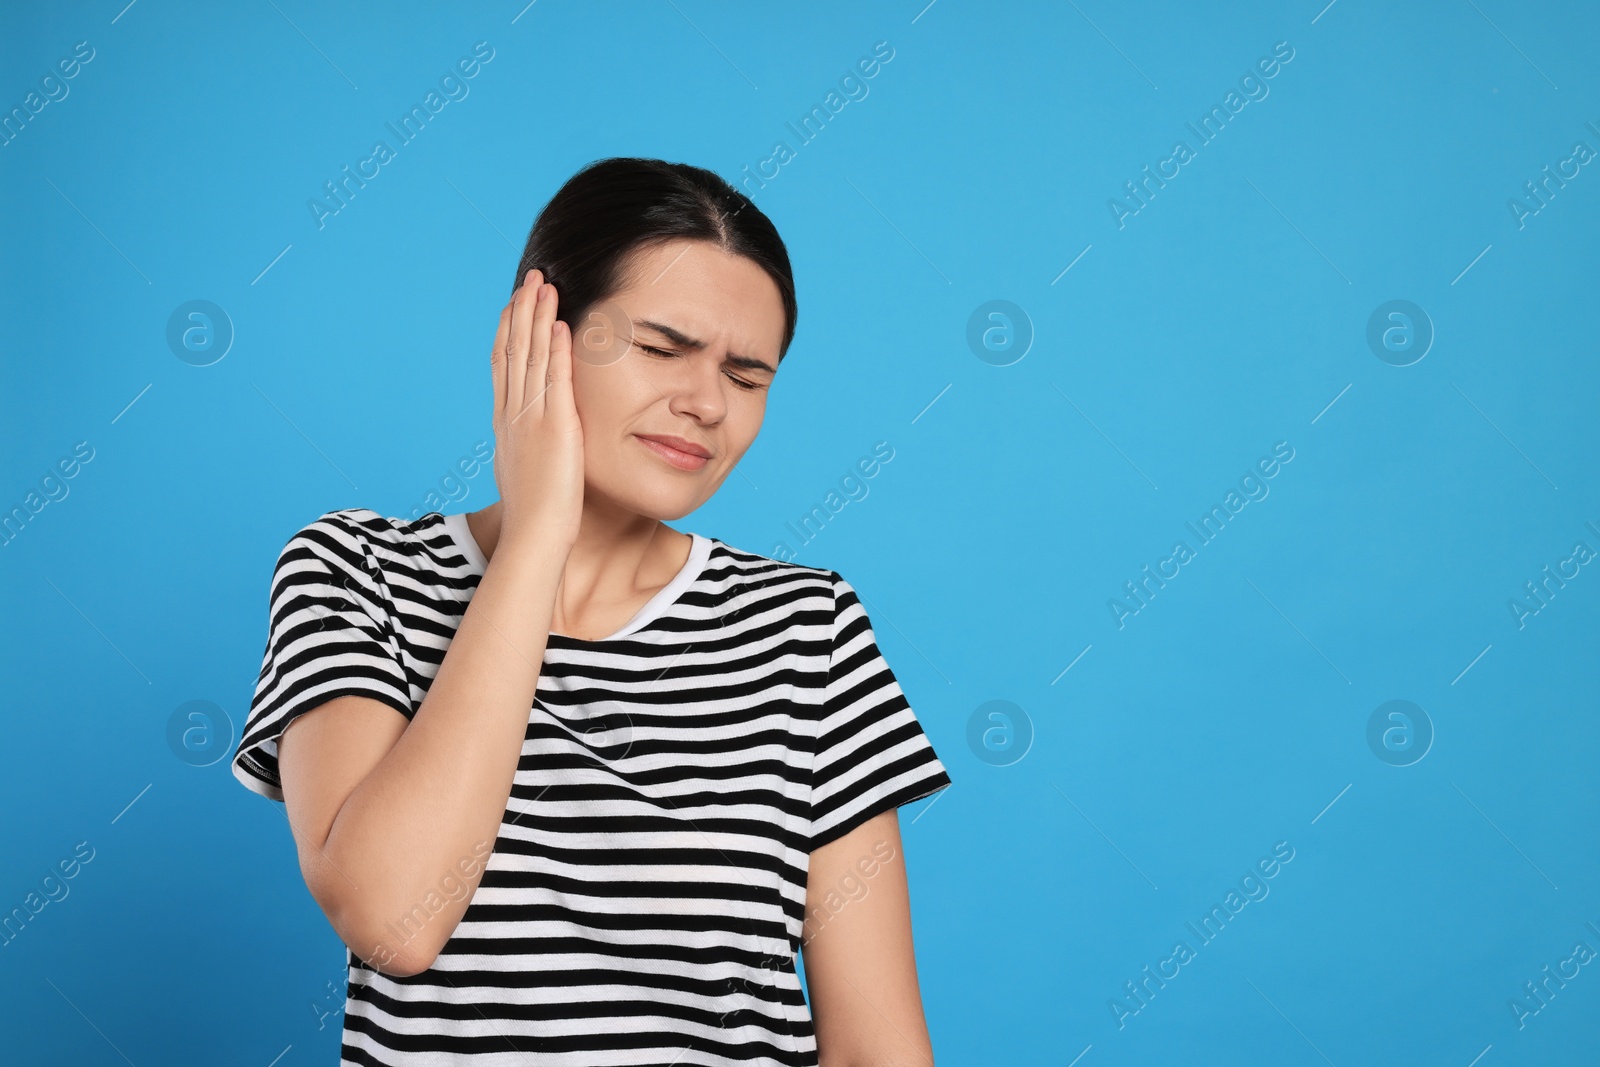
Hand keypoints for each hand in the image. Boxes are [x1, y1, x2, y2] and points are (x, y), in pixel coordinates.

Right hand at [489, 268, 583, 550]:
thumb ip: (526, 448)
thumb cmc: (534, 515)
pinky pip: (554, 378)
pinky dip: (555, 349)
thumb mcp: (523, 471)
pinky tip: (560, 322)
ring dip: (537, 317)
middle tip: (529, 278)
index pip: (504, 365)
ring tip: (544, 284)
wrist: (535, 534)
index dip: (508, 331)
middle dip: (520, 311)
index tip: (513, 303)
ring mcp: (532, 418)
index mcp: (506, 423)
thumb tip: (525, 444)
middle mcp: (514, 414)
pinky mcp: (555, 426)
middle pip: (513, 350)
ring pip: (531, 356)